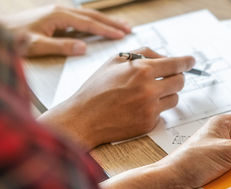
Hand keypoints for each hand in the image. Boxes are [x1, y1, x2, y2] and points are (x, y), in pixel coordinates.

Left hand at [1, 5, 129, 56]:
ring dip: (105, 20)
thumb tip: (83, 48)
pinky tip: (99, 25)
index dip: (107, 30)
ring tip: (121, 26)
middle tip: (129, 29)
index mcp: (59, 16)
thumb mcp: (36, 46)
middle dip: (112, 22)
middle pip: (93, 16)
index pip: (89, 23)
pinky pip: (81, 18)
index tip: (122, 35)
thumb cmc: (13, 39)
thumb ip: (61, 47)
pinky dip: (94, 22)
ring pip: (88, 15)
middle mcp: (60, 11)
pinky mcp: (55, 17)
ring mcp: (57, 12)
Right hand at [38, 48, 194, 149]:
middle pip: (180, 82)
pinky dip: (155, 109)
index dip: (186, 62)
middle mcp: (148, 90)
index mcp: (140, 70)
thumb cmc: (97, 89)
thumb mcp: (115, 61)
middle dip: (176, 78)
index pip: (175, 64)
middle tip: (168, 78)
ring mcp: (150, 108)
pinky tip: (138, 107)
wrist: (83, 118)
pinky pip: (162, 113)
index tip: (192, 61)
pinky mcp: (149, 124)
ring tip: (148, 94)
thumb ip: (142, 54)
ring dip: (167, 94)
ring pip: (174, 98)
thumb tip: (164, 57)